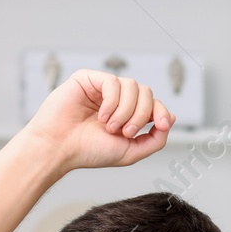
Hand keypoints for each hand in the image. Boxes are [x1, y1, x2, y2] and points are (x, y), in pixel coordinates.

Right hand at [21, 69, 172, 173]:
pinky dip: (112, 102)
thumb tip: (171, 119)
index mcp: (127, 114)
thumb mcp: (130, 152)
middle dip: (141, 114)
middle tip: (125, 132)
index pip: (153, 104)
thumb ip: (154, 140)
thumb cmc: (89, 152)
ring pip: (133, 86)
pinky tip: (101, 116)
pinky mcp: (88, 79)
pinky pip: (113, 82)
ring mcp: (102, 88)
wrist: (59, 149)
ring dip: (125, 110)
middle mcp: (116, 99)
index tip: (160, 125)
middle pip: (146, 92)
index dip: (161, 112)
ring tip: (109, 127)